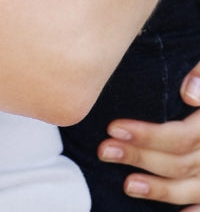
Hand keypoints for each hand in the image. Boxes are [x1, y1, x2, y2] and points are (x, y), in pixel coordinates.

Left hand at [98, 64, 199, 206]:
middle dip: (140, 157)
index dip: (148, 135)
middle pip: (181, 162)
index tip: (113, 128)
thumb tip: (188, 93)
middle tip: (104, 150)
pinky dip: (195, 211)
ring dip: (160, 189)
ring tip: (127, 185)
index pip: (182, 137)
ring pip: (192, 186)